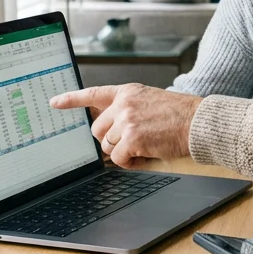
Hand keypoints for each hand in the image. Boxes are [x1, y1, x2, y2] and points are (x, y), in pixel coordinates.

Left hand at [49, 84, 201, 167]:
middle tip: (129, 142)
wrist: (197, 122)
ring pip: (107, 146)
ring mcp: (127, 120)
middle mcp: (124, 104)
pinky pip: (119, 158)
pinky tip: (144, 156)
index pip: (93, 94)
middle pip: (98, 130)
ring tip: (142, 147)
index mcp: (127, 92)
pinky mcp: (132, 138)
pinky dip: (130, 162)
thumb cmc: (179, 115)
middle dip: (110, 140)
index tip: (55, 102)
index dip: (72, 99)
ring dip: (122, 152)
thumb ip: (128, 108)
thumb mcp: (150, 100)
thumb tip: (109, 128)